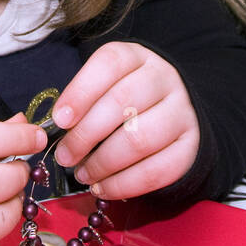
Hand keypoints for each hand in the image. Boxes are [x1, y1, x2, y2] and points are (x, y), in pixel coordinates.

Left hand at [50, 42, 199, 199]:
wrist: (173, 112)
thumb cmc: (126, 100)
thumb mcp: (105, 86)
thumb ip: (82, 102)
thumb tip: (54, 130)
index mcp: (137, 57)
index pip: (110, 64)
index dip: (81, 91)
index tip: (59, 120)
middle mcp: (164, 79)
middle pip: (122, 102)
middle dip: (85, 135)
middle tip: (64, 157)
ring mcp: (182, 112)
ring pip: (139, 139)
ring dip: (103, 163)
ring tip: (83, 175)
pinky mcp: (191, 146)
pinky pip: (158, 170)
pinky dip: (124, 185)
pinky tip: (103, 188)